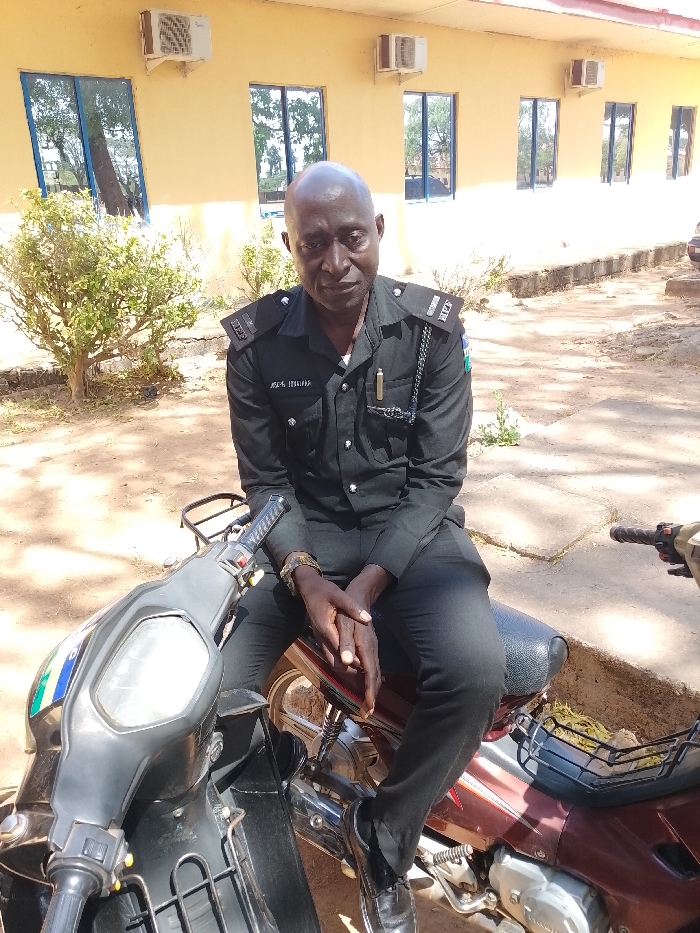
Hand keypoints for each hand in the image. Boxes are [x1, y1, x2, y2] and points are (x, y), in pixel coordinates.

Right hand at [293, 564, 371, 668]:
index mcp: (326, 629)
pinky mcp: (322, 638)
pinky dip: (341, 660)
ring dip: (346, 666)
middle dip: (350, 668)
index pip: (339, 650)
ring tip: (363, 668)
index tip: (366, 667)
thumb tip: (368, 619)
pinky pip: (331, 655)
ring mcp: (320, 639)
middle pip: (335, 662)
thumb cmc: (324, 590)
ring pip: (332, 661)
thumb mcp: (339, 595)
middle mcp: (321, 637)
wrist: (308, 588)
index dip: (352, 660)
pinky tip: (354, 659)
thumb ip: (352, 608)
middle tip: (366, 671)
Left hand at [336, 564, 391, 719]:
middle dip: (372, 696)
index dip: (369, 693)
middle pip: (375, 678)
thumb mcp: (342, 625)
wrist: (358, 595)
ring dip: (371, 689)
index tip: (368, 709)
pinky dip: (371, 679)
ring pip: (375, 673)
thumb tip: (346, 663)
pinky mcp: (370, 646)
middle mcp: (372, 650)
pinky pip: (373, 667)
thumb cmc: (346, 611)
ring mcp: (373, 648)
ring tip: (367, 703)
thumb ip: (345, 644)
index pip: (370, 675)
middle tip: (367, 712)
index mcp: (365, 648)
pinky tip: (367, 684)